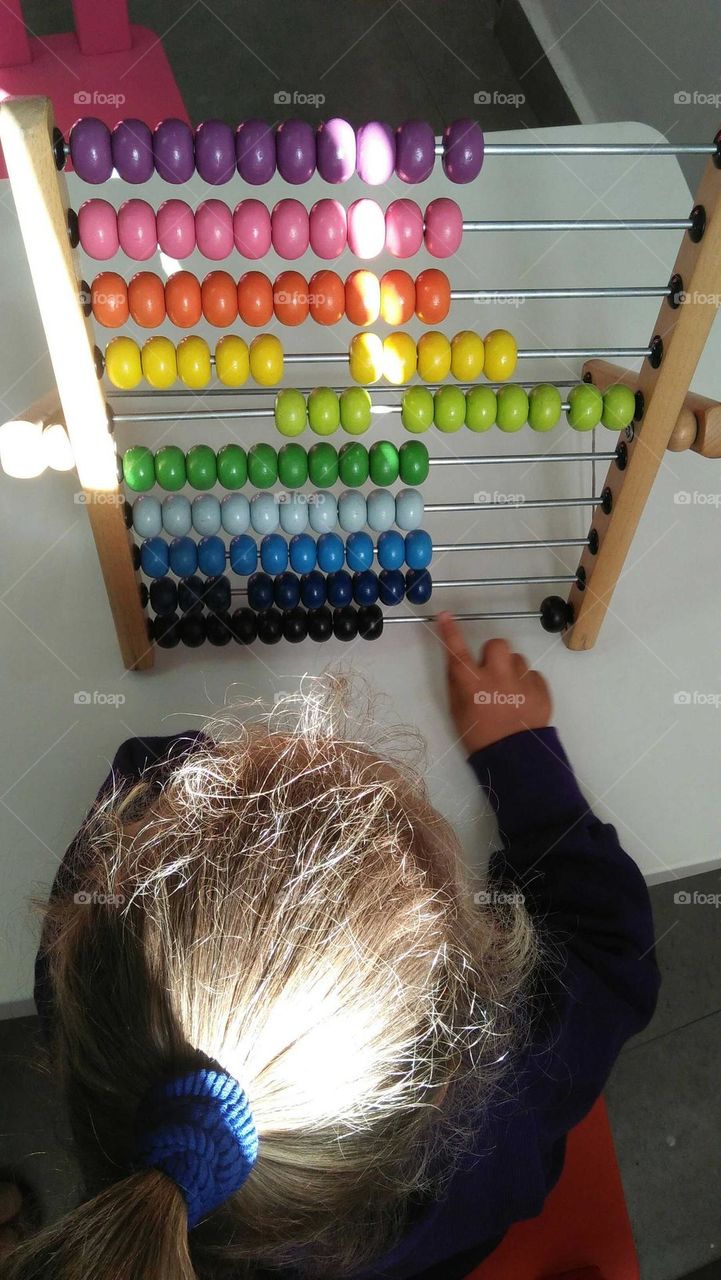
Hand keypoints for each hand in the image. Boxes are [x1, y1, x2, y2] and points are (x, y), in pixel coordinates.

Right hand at [437, 613, 551, 753]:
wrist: (516, 759)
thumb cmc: (480, 737)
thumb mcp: (458, 713)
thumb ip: (457, 686)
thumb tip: (458, 665)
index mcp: (472, 684)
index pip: (457, 650)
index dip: (450, 632)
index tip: (445, 615)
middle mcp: (497, 677)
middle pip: (497, 645)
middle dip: (493, 654)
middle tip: (492, 672)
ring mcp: (522, 681)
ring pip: (517, 660)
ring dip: (511, 670)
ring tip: (510, 692)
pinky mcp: (542, 689)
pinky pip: (533, 675)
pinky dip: (527, 684)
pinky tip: (523, 701)